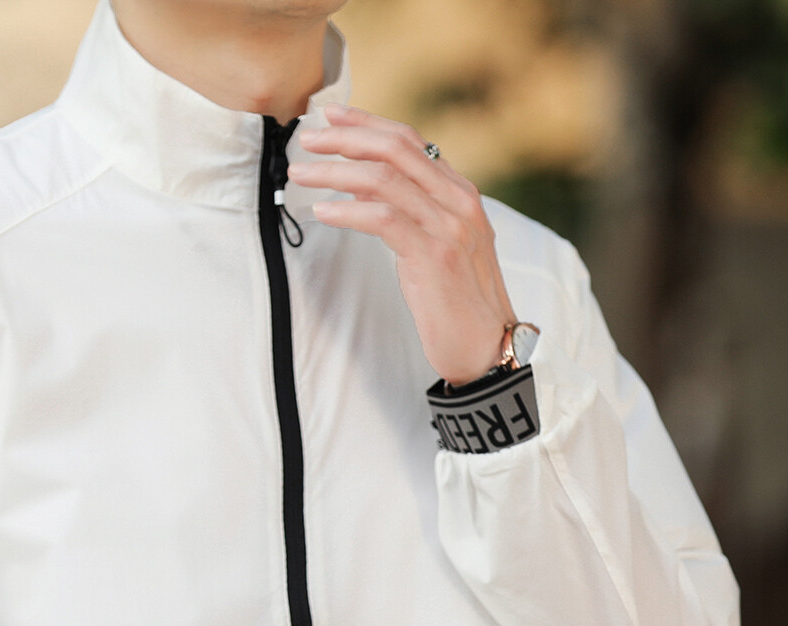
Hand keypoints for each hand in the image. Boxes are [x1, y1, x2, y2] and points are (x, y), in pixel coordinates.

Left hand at [290, 105, 515, 385]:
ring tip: (301, 176)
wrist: (486, 347)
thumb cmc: (456, 302)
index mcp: (459, 193)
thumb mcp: (433, 247)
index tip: (332, 116)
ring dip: (335, 173)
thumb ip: (409, 213)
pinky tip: (322, 212)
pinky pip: (383, 219)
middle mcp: (457, 201)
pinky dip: (347, 212)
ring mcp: (448, 227)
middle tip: (307, 137)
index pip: (410, 141)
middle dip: (346, 138)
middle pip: (396, 149)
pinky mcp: (434, 257)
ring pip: (384, 180)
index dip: (367, 124)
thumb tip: (363, 189)